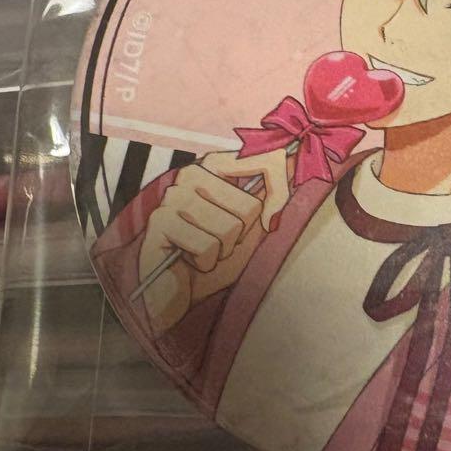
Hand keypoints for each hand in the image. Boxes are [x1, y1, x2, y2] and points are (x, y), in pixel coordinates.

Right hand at [138, 148, 290, 332]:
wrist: (176, 292)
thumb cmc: (215, 257)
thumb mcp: (253, 226)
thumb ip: (272, 195)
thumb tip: (291, 161)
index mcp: (214, 166)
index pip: (266, 157)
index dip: (279, 190)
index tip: (269, 220)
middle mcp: (191, 174)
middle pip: (249, 205)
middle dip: (242, 234)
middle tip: (222, 242)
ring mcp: (172, 197)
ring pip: (228, 228)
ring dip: (223, 251)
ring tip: (206, 252)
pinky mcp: (158, 223)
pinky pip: (206, 247)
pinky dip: (206, 263)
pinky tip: (190, 261)